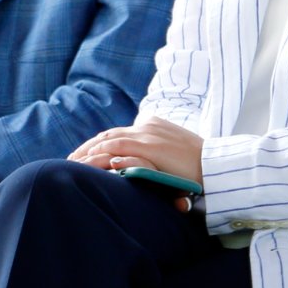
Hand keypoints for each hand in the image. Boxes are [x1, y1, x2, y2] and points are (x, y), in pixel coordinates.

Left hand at [68, 116, 202, 179]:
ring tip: (73, 162)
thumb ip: (157, 151)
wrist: (215, 163)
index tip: (87, 152)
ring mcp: (147, 135)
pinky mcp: (149, 146)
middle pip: (109, 133)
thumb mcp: (173, 151)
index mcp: (152, 124)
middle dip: (88, 146)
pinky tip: (88, 161)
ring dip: (88, 150)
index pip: (119, 132)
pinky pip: (116, 147)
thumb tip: (144, 161)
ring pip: (108, 138)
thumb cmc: (198, 163)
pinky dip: (100, 152)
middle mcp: (147, 125)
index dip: (100, 142)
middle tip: (72, 158)